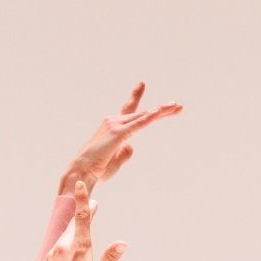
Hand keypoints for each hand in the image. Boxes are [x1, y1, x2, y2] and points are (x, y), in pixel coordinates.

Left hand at [36, 180, 124, 260]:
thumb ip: (111, 259)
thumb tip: (122, 243)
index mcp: (79, 246)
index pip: (81, 216)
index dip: (82, 199)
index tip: (80, 184)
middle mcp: (63, 246)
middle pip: (73, 225)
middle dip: (83, 216)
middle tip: (92, 208)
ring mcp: (52, 254)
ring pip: (64, 239)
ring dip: (73, 236)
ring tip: (81, 242)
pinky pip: (56, 252)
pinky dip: (63, 252)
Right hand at [59, 80, 181, 195]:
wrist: (82, 173)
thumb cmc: (97, 170)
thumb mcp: (116, 161)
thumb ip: (125, 152)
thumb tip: (131, 146)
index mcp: (115, 128)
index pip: (131, 112)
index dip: (140, 101)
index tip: (144, 86)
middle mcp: (114, 121)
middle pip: (143, 114)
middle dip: (162, 110)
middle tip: (178, 106)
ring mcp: (116, 125)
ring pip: (143, 116)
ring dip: (161, 112)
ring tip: (176, 107)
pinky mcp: (118, 133)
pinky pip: (137, 124)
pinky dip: (148, 118)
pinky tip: (158, 112)